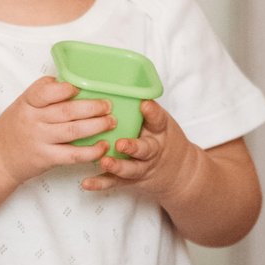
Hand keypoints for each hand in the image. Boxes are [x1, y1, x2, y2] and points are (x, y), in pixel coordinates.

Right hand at [0, 75, 113, 186]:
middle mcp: (32, 120)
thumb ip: (42, 94)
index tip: (81, 88)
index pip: (46, 91)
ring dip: (97, 126)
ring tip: (111, 122)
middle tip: (108, 105)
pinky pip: (73, 154)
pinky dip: (91, 151)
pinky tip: (102, 146)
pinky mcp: (46, 158)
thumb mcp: (22, 104)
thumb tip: (69, 81)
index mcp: (27, 103)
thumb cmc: (15, 128)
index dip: (66, 89)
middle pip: (67, 111)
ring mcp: (39, 140)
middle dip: (92, 107)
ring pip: (73, 131)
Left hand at [81, 98, 195, 197]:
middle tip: (121, 143)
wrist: (178, 173)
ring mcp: (143, 167)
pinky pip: (115, 182)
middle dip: (134, 147)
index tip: (144, 104)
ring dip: (117, 166)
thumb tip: (111, 82)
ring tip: (104, 161)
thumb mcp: (160, 122)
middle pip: (145, 150)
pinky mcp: (131, 180)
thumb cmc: (162, 139)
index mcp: (159, 130)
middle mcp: (153, 150)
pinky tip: (86, 183)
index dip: (152, 113)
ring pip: (131, 168)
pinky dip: (100, 183)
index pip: (158, 120)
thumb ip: (142, 108)